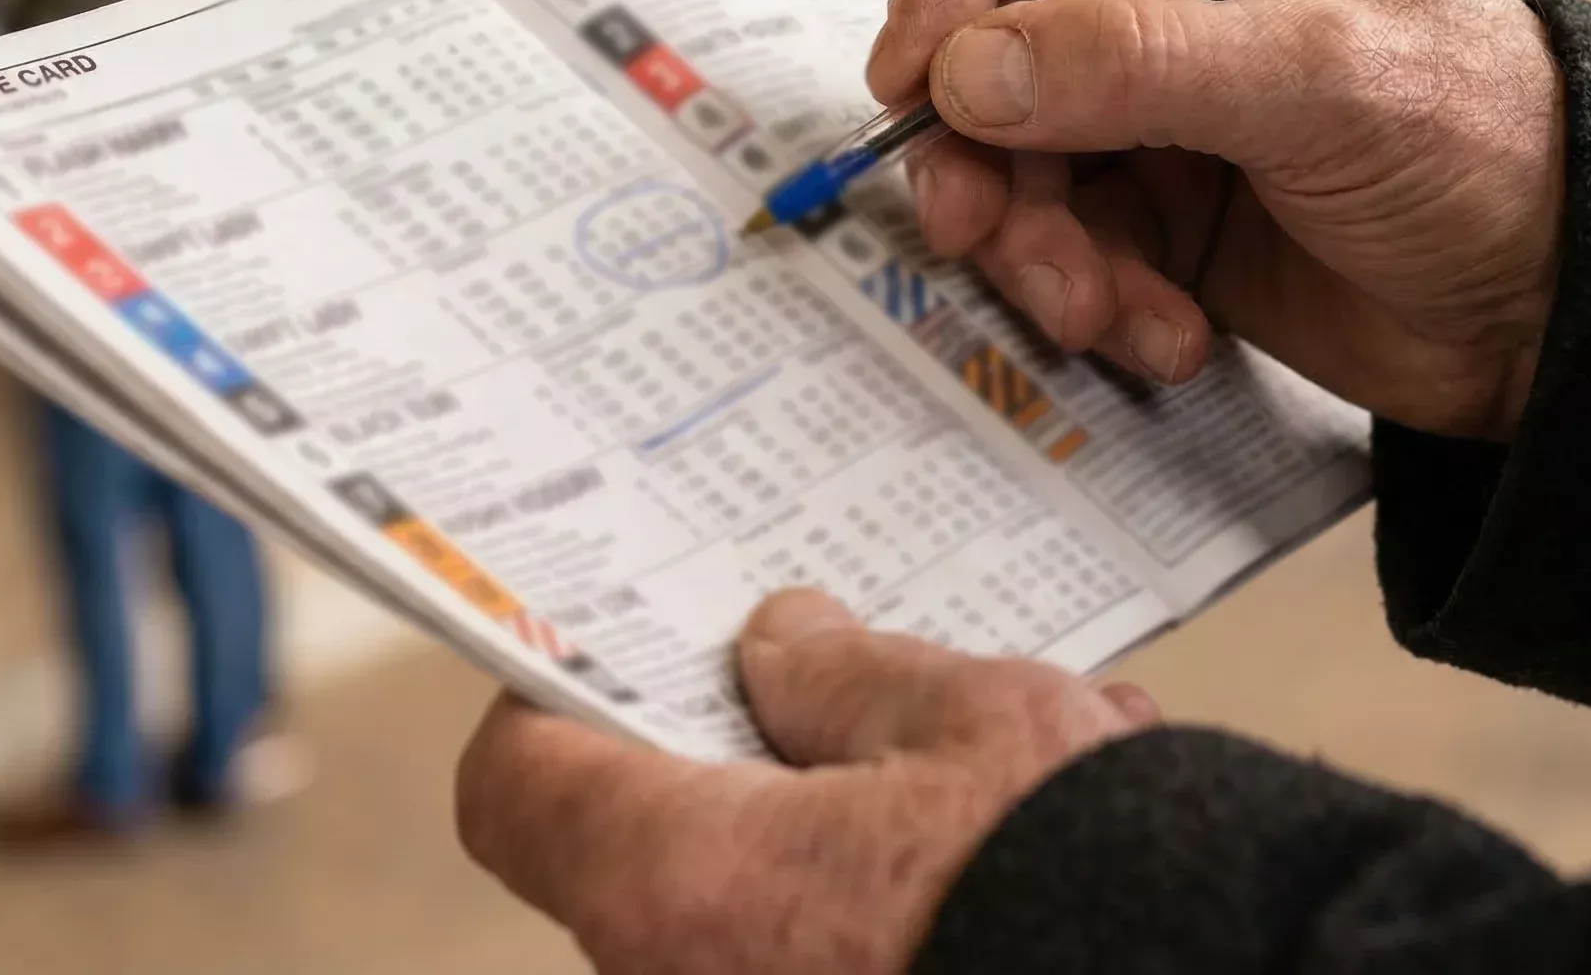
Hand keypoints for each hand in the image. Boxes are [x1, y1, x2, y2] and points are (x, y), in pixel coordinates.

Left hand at [457, 589, 1157, 973]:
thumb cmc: (1072, 872)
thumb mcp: (961, 715)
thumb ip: (840, 674)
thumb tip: (782, 647)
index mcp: (680, 881)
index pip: (518, 788)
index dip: (557, 702)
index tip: (617, 648)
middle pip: (648, 848)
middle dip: (744, 762)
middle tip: (831, 692)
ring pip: (756, 911)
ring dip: (841, 836)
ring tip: (982, 764)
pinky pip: (830, 957)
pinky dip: (891, 909)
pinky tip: (1015, 841)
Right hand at [867, 0, 1564, 438]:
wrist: (1561, 308)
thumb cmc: (1485, 143)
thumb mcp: (1316, 83)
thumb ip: (1134, 64)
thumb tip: (964, 72)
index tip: (916, 76)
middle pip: (991, 26)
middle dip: (980, 142)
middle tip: (975, 225)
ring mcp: (1156, 91)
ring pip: (1008, 145)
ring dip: (1031, 242)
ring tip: (1097, 310)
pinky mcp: (1156, 197)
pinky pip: (1058, 234)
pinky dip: (1089, 293)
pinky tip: (1164, 333)